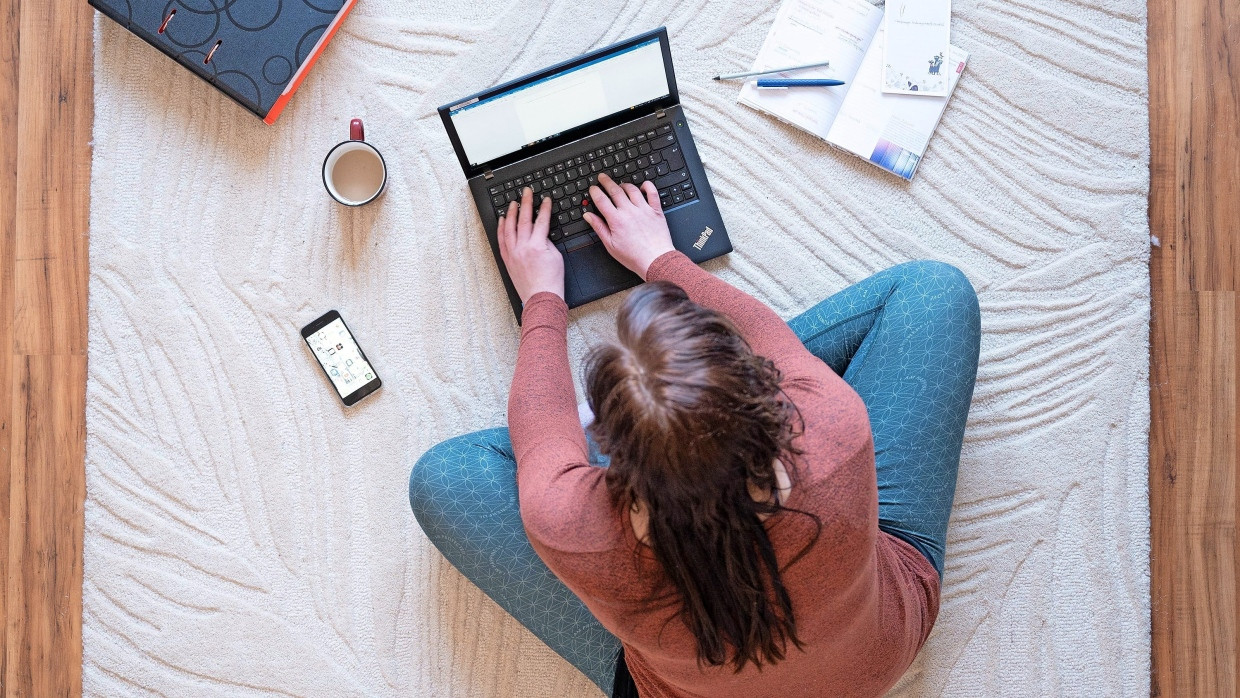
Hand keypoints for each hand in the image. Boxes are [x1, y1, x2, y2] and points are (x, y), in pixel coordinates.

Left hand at [498, 187, 563, 303]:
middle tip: (526, 192)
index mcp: (537, 246)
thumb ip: (547, 241)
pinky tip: (502, 220)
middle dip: (525, 203)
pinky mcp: (507, 259)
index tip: (545, 199)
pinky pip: (502, 240)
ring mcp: (513, 253)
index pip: (541, 221)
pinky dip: (501, 228)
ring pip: (509, 227)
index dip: (544, 208)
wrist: (541, 297)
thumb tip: (540, 232)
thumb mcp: (556, 256)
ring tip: (513, 202)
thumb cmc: (551, 280)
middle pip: (523, 219)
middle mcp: (523, 247)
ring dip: (511, 213)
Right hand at [585, 173, 674, 278]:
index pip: (602, 200)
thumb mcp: (610, 245)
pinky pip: (652, 193)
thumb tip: (589, 216)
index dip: (595, 192)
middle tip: (602, 177)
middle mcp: (629, 211)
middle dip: (606, 182)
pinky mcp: (656, 211)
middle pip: (615, 190)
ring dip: (624, 184)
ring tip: (620, 184)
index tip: (593, 188)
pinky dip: (647, 186)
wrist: (655, 260)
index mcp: (616, 220)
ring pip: (632, 189)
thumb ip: (599, 228)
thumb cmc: (634, 256)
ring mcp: (643, 209)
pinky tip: (643, 185)